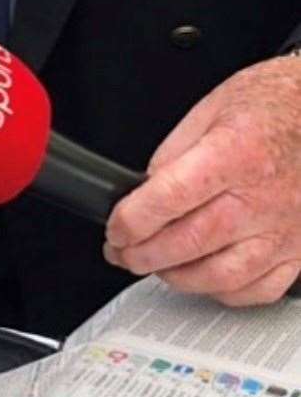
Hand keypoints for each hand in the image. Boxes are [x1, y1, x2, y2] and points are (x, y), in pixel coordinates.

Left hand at [104, 55, 300, 305]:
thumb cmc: (277, 105)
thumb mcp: (212, 108)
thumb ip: (174, 153)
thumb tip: (144, 190)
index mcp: (236, 154)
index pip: (169, 198)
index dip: (131, 220)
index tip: (114, 229)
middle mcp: (264, 197)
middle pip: (190, 243)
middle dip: (142, 255)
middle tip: (121, 252)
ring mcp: (286, 228)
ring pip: (221, 276)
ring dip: (177, 277)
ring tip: (155, 265)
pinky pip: (259, 289)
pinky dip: (222, 291)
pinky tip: (202, 276)